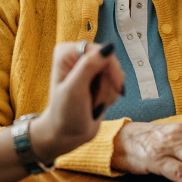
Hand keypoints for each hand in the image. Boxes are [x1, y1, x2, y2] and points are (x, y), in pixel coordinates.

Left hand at [31, 41, 125, 163]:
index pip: (100, 50)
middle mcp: (78, 56)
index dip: (111, 68)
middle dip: (108, 84)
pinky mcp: (98, 79)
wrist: (68, 134)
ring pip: (115, 73)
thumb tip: (109, 47)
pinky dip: (111, 96)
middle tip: (95, 101)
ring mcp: (89, 68)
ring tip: (94, 104)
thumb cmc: (65, 114)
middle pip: (110, 62)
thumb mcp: (75, 90)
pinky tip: (98, 104)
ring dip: (109, 92)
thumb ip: (89, 66)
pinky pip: (116, 82)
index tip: (115, 86)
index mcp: (67, 52)